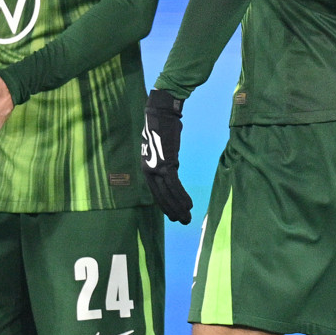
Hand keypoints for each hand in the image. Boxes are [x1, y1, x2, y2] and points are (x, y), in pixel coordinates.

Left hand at [141, 89, 192, 223]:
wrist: (160, 113)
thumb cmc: (162, 128)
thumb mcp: (161, 148)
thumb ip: (165, 162)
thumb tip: (171, 170)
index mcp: (146, 168)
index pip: (156, 192)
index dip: (165, 205)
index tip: (173, 215)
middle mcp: (148, 170)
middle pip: (161, 196)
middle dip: (172, 211)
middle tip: (182, 221)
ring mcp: (156, 167)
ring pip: (168, 194)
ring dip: (179, 207)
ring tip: (187, 217)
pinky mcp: (166, 163)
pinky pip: (174, 185)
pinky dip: (181, 196)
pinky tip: (189, 205)